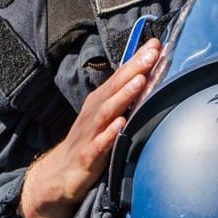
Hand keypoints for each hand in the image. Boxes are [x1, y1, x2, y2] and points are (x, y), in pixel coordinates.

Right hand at [20, 39, 157, 217]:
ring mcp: (90, 133)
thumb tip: (149, 77)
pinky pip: (100, 145)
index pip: (121, 76)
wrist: (60, 174)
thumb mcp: (105, 116)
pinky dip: (110, 134)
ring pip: (108, 111)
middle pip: (115, 87)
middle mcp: (95, 113)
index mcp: (101, 101)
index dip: (137, 59)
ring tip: (140, 81)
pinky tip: (122, 125)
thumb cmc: (90, 140)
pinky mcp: (88, 157)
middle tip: (152, 54)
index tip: (156, 43)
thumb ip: (124, 99)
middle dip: (134, 70)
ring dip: (124, 96)